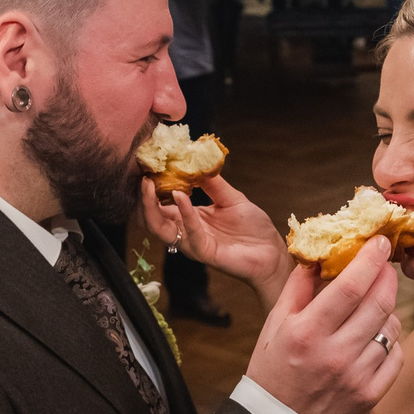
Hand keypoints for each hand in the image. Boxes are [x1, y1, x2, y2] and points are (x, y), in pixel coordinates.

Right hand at [138, 173, 290, 301]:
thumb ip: (212, 182)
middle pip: (151, 218)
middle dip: (142, 198)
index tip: (148, 166)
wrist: (271, 253)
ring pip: (159, 229)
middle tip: (142, 176)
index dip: (151, 188)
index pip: (160, 204)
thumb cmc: (253, 229)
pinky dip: (183, 212)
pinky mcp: (205, 252)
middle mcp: (186, 231)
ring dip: (151, 206)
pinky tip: (180, 195)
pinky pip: (189, 233)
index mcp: (189, 218)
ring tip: (149, 185)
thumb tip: (195, 160)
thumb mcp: (231, 198)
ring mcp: (193, 243)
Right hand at [243, 235, 403, 413]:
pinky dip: (392, 340)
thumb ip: (297, 288)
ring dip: (388, 309)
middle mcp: (334, 354)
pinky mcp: (370, 395)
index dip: (369, 260)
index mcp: (307, 332)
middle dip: (387, 278)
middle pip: (378, 304)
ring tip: (377, 304)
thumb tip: (317, 257)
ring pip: (390, 329)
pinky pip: (396, 357)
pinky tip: (379, 334)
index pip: (349, 286)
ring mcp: (356, 377)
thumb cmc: (273, 371)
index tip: (379, 243)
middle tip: (386, 266)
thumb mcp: (275, 325)